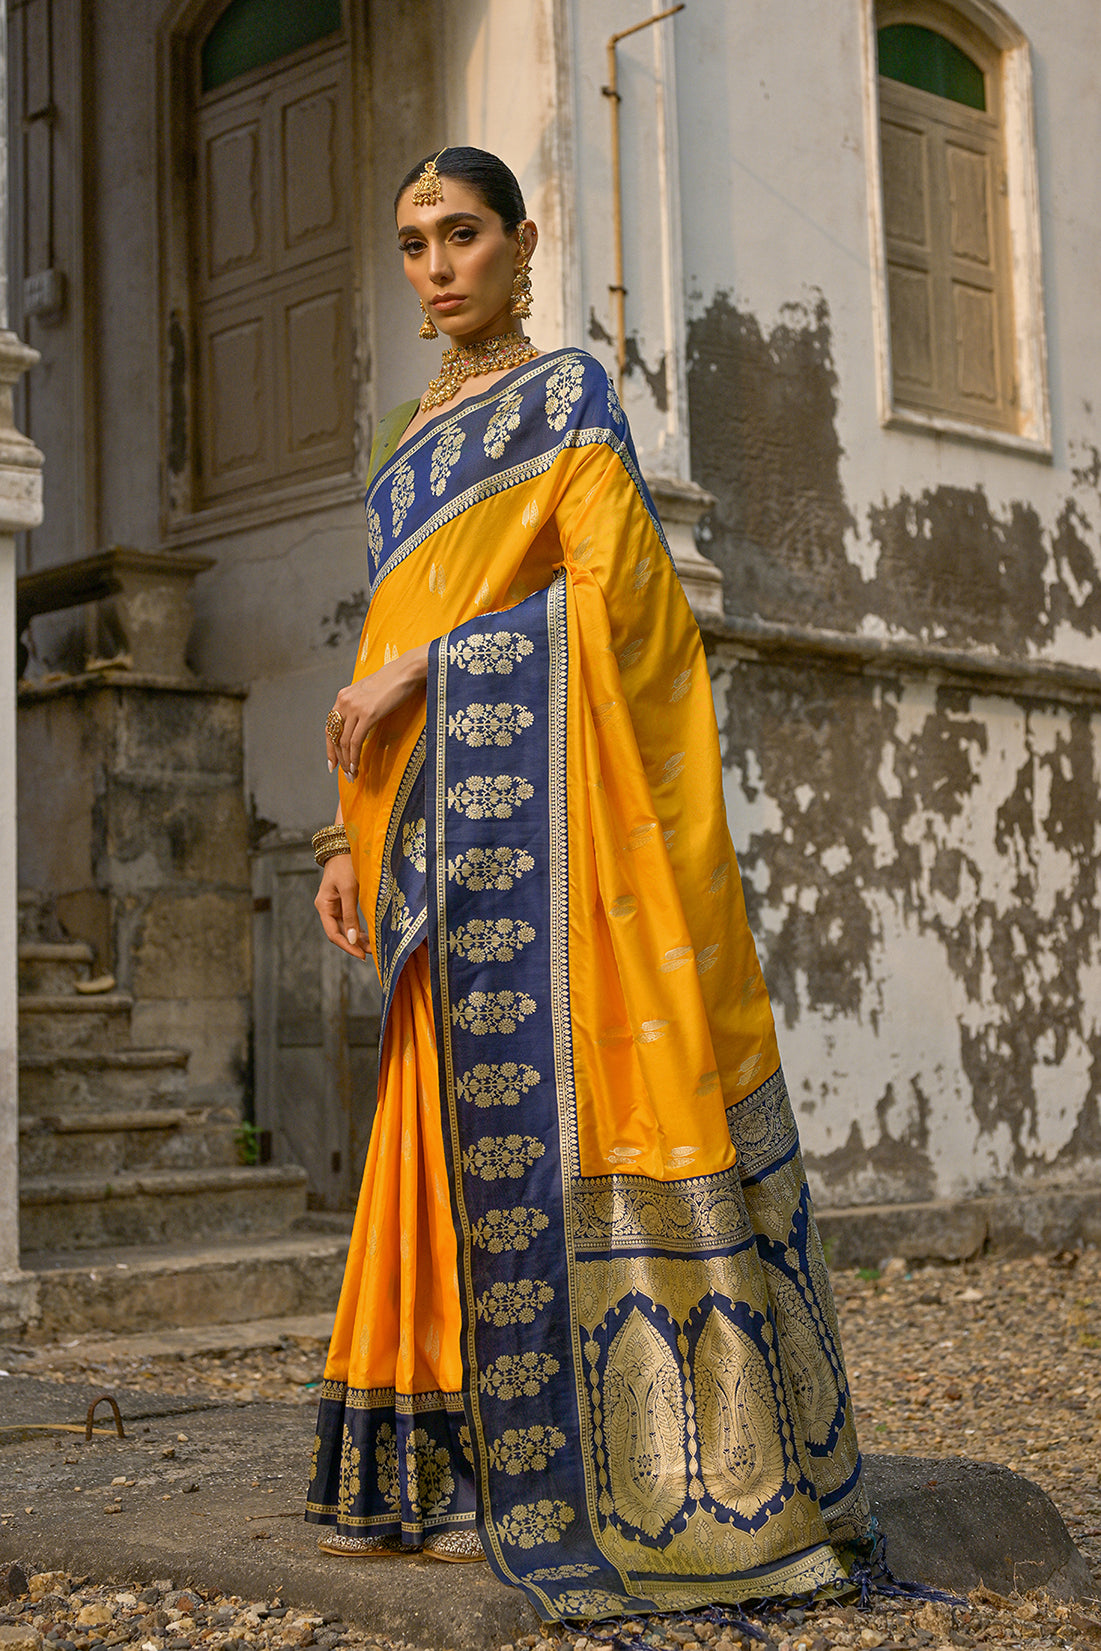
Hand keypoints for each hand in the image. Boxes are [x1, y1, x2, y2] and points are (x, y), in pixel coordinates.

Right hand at [314, 853, 366, 959]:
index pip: (333, 934)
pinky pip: (350, 920)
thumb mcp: (349, 890)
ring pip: (346, 928)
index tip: (361, 955)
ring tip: (373, 947)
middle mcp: (327, 908)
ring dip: (358, 938)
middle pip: (340, 933)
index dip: (347, 946)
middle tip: (372, 953)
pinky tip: (369, 936)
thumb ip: (350, 914)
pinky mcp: (343, 902)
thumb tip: (353, 938)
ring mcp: (335, 906)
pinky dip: (359, 929)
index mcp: (324, 906)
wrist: (345, 846)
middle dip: (355, 944)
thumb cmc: (346, 865)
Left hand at [325, 644, 430, 777]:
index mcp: (343, 697)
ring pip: (344, 742)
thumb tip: (360, 723)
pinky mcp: (368, 714)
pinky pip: (356, 741)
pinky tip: (356, 766)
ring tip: (352, 774)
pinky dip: (354, 756)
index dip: (330, 747)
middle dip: (337, 757)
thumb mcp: (369, 692)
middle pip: (334, 736)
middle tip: (343, 773)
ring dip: (347, 761)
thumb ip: (360, 705)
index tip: (333, 763)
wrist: (406, 671)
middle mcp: (344, 702)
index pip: (330, 727)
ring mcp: (355, 708)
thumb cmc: (393, 681)